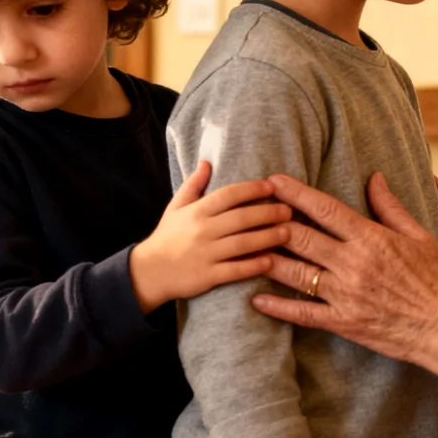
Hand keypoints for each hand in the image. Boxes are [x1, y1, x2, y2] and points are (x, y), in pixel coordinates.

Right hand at [130, 160, 293, 313]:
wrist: (148, 272)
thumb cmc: (167, 237)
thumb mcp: (175, 207)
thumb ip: (193, 185)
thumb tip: (207, 162)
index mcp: (196, 211)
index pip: (228, 195)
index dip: (251, 189)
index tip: (272, 186)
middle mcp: (202, 230)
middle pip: (241, 218)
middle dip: (268, 212)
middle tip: (288, 210)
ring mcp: (206, 254)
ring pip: (243, 243)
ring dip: (268, 237)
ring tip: (288, 232)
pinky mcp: (208, 276)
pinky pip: (236, 270)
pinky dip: (254, 265)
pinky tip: (272, 261)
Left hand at [252, 172, 437, 377]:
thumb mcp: (420, 235)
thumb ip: (390, 207)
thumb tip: (374, 177)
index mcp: (371, 238)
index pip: (325, 209)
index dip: (295, 193)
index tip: (273, 181)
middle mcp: (353, 264)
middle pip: (301, 237)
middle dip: (271, 221)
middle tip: (248, 210)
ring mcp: (345, 295)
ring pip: (296, 273)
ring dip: (267, 259)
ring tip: (243, 248)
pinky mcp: (344, 323)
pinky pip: (304, 314)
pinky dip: (278, 306)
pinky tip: (256, 299)